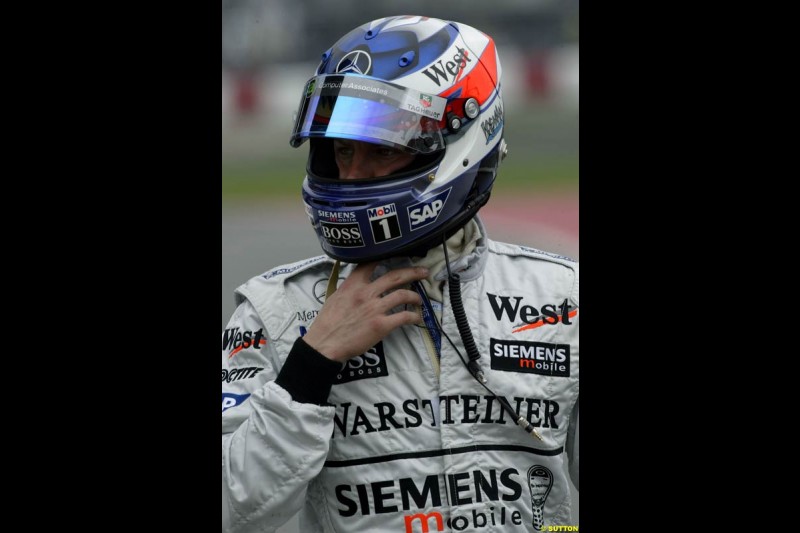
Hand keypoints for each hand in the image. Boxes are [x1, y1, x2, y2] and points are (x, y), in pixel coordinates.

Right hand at [303, 262, 426, 362]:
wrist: (325, 344)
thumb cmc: (327, 323)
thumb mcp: (335, 297)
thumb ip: (350, 288)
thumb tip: (358, 284)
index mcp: (353, 285)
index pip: (371, 263)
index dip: (386, 257)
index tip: (398, 255)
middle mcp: (366, 293)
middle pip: (394, 276)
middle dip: (412, 272)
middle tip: (423, 272)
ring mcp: (375, 309)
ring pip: (402, 295)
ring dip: (414, 296)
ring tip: (419, 299)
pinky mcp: (382, 325)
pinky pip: (404, 317)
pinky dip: (413, 316)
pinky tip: (416, 318)